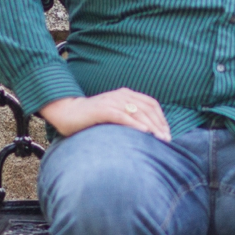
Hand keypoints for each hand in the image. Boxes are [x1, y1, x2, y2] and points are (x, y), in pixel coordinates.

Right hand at [40, 89, 171, 141]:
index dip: (162, 118)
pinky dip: (135, 124)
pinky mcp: (103, 110)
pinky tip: (144, 132)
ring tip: (160, 139)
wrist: (66, 112)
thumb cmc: (90, 118)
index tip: (167, 133)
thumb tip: (146, 132)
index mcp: (125, 94)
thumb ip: (127, 118)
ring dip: (152, 126)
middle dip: (160, 124)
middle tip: (167, 140)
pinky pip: (123, 116)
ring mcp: (112, 101)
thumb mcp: (113, 115)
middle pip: (147, 108)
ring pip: (138, 112)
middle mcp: (121, 95)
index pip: (151, 104)